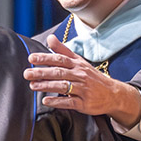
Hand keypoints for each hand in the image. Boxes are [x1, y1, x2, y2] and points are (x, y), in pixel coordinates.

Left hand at [24, 35, 140, 126]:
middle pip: (59, 72)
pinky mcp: (84, 103)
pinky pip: (69, 102)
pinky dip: (57, 102)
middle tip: (27, 73)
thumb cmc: (92, 77)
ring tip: (33, 86)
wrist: (112, 94)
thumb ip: (63, 51)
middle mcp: (80, 75)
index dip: (45, 58)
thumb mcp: (79, 61)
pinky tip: (46, 101)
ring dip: (47, 86)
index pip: (60, 59)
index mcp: (78, 65)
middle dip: (42, 72)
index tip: (32, 58)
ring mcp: (83, 89)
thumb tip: (49, 38)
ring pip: (63, 86)